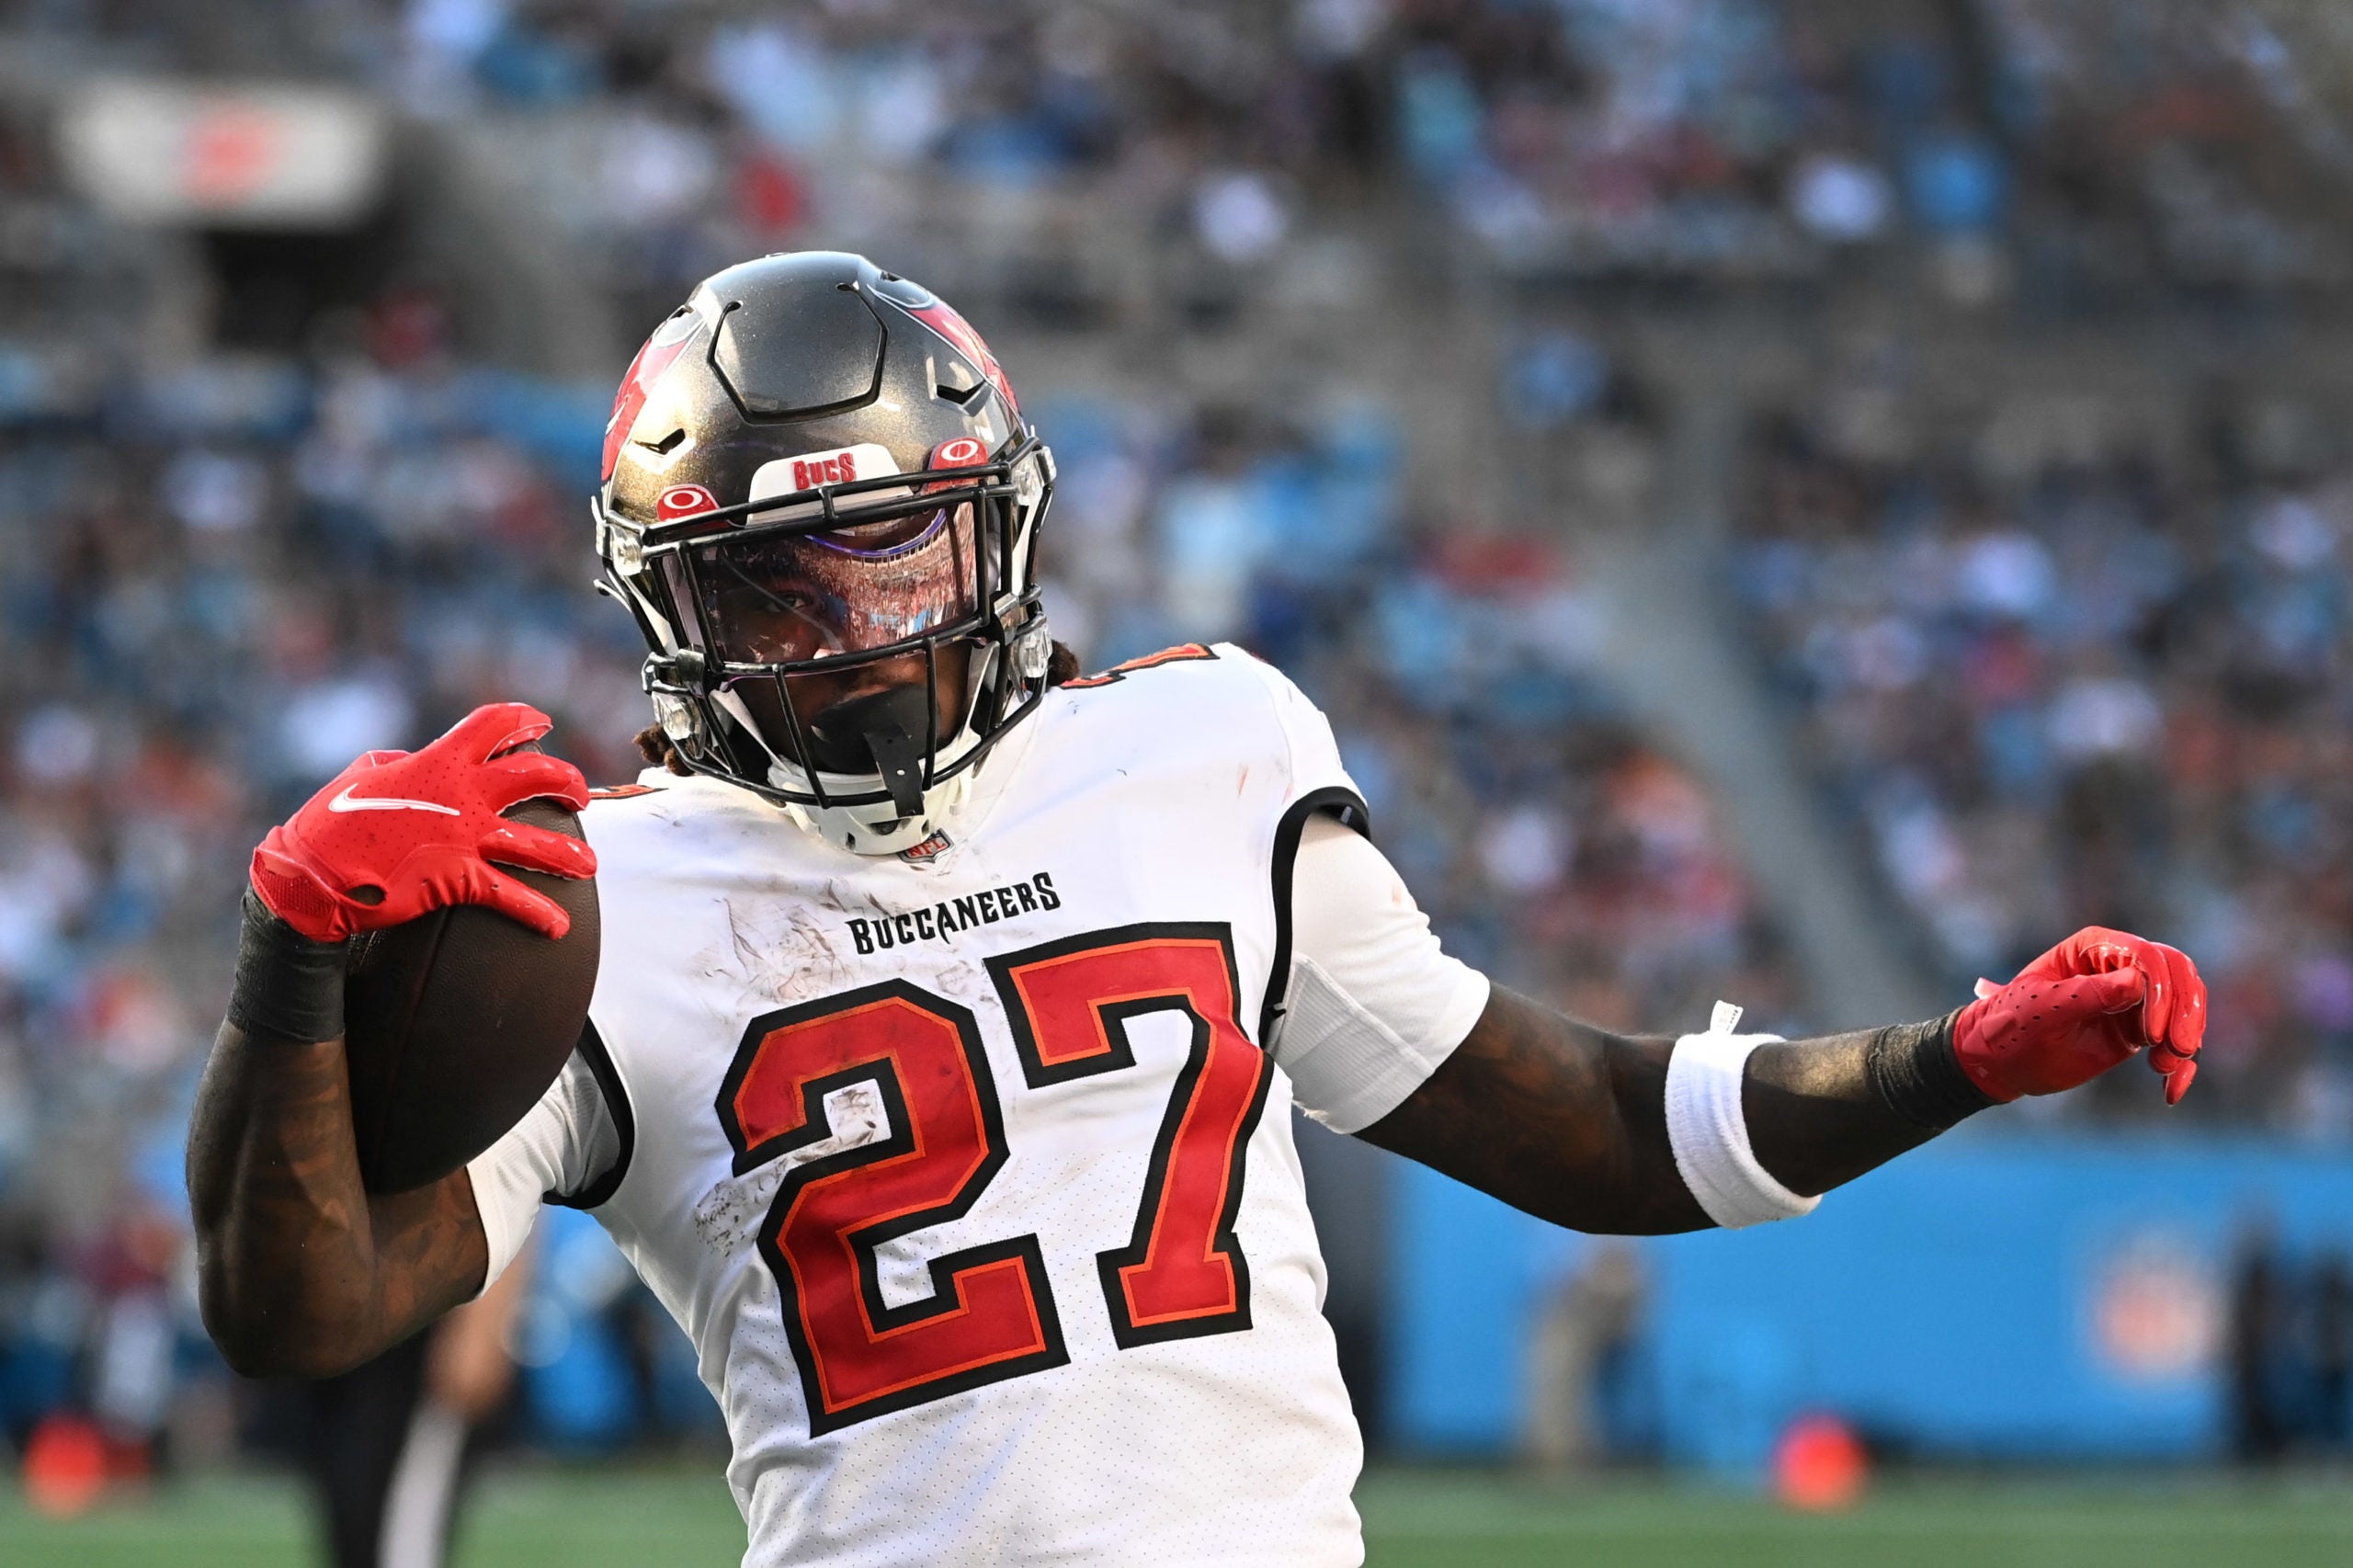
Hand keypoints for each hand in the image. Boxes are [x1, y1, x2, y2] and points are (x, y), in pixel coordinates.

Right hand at [250, 703, 596, 942]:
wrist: (311, 873)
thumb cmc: (331, 822)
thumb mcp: (365, 775)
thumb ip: (400, 763)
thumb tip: (411, 759)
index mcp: (439, 761)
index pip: (495, 724)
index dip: (525, 720)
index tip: (542, 724)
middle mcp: (462, 793)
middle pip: (536, 774)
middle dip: (568, 782)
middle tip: (579, 797)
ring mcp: (464, 836)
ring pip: (536, 841)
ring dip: (569, 855)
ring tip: (589, 865)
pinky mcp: (457, 878)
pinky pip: (509, 895)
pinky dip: (538, 913)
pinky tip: (559, 927)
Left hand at [1954, 927, 2205, 1105]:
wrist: (2001, 1061)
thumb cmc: (2012, 1025)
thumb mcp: (2044, 1010)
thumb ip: (2088, 994)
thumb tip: (2137, 981)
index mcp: (2093, 948)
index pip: (2146, 955)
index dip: (2159, 990)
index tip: (2151, 1035)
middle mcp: (2119, 967)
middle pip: (2178, 974)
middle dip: (2185, 1011)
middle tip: (2178, 1050)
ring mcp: (2132, 999)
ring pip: (2184, 1005)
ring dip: (2186, 1037)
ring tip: (2164, 1070)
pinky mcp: (2137, 1030)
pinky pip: (2175, 1040)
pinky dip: (2183, 1066)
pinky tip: (2171, 1092)